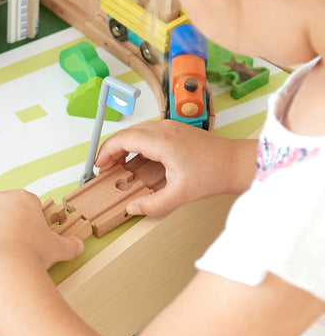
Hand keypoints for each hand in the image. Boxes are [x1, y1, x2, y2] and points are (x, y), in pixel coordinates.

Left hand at [0, 189, 82, 277]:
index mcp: (22, 198)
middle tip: (19, 242)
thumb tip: (77, 246)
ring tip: (4, 248)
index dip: (32, 220)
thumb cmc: (30, 254)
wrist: (6, 269)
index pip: (29, 204)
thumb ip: (69, 244)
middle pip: (7, 208)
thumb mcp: (59, 248)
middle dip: (12, 222)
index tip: (33, 233)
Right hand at [95, 120, 256, 216]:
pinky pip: (147, 132)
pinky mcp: (175, 129)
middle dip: (111, 150)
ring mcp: (170, 126)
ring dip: (123, 146)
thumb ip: (153, 205)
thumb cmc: (213, 173)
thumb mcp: (180, 195)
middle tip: (106, 168)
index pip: (122, 140)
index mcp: (161, 141)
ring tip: (119, 165)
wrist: (236, 162)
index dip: (106, 152)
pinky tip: (137, 158)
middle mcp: (163, 128)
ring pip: (136, 131)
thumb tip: (132, 209)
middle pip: (126, 133)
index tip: (100, 167)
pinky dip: (136, 143)